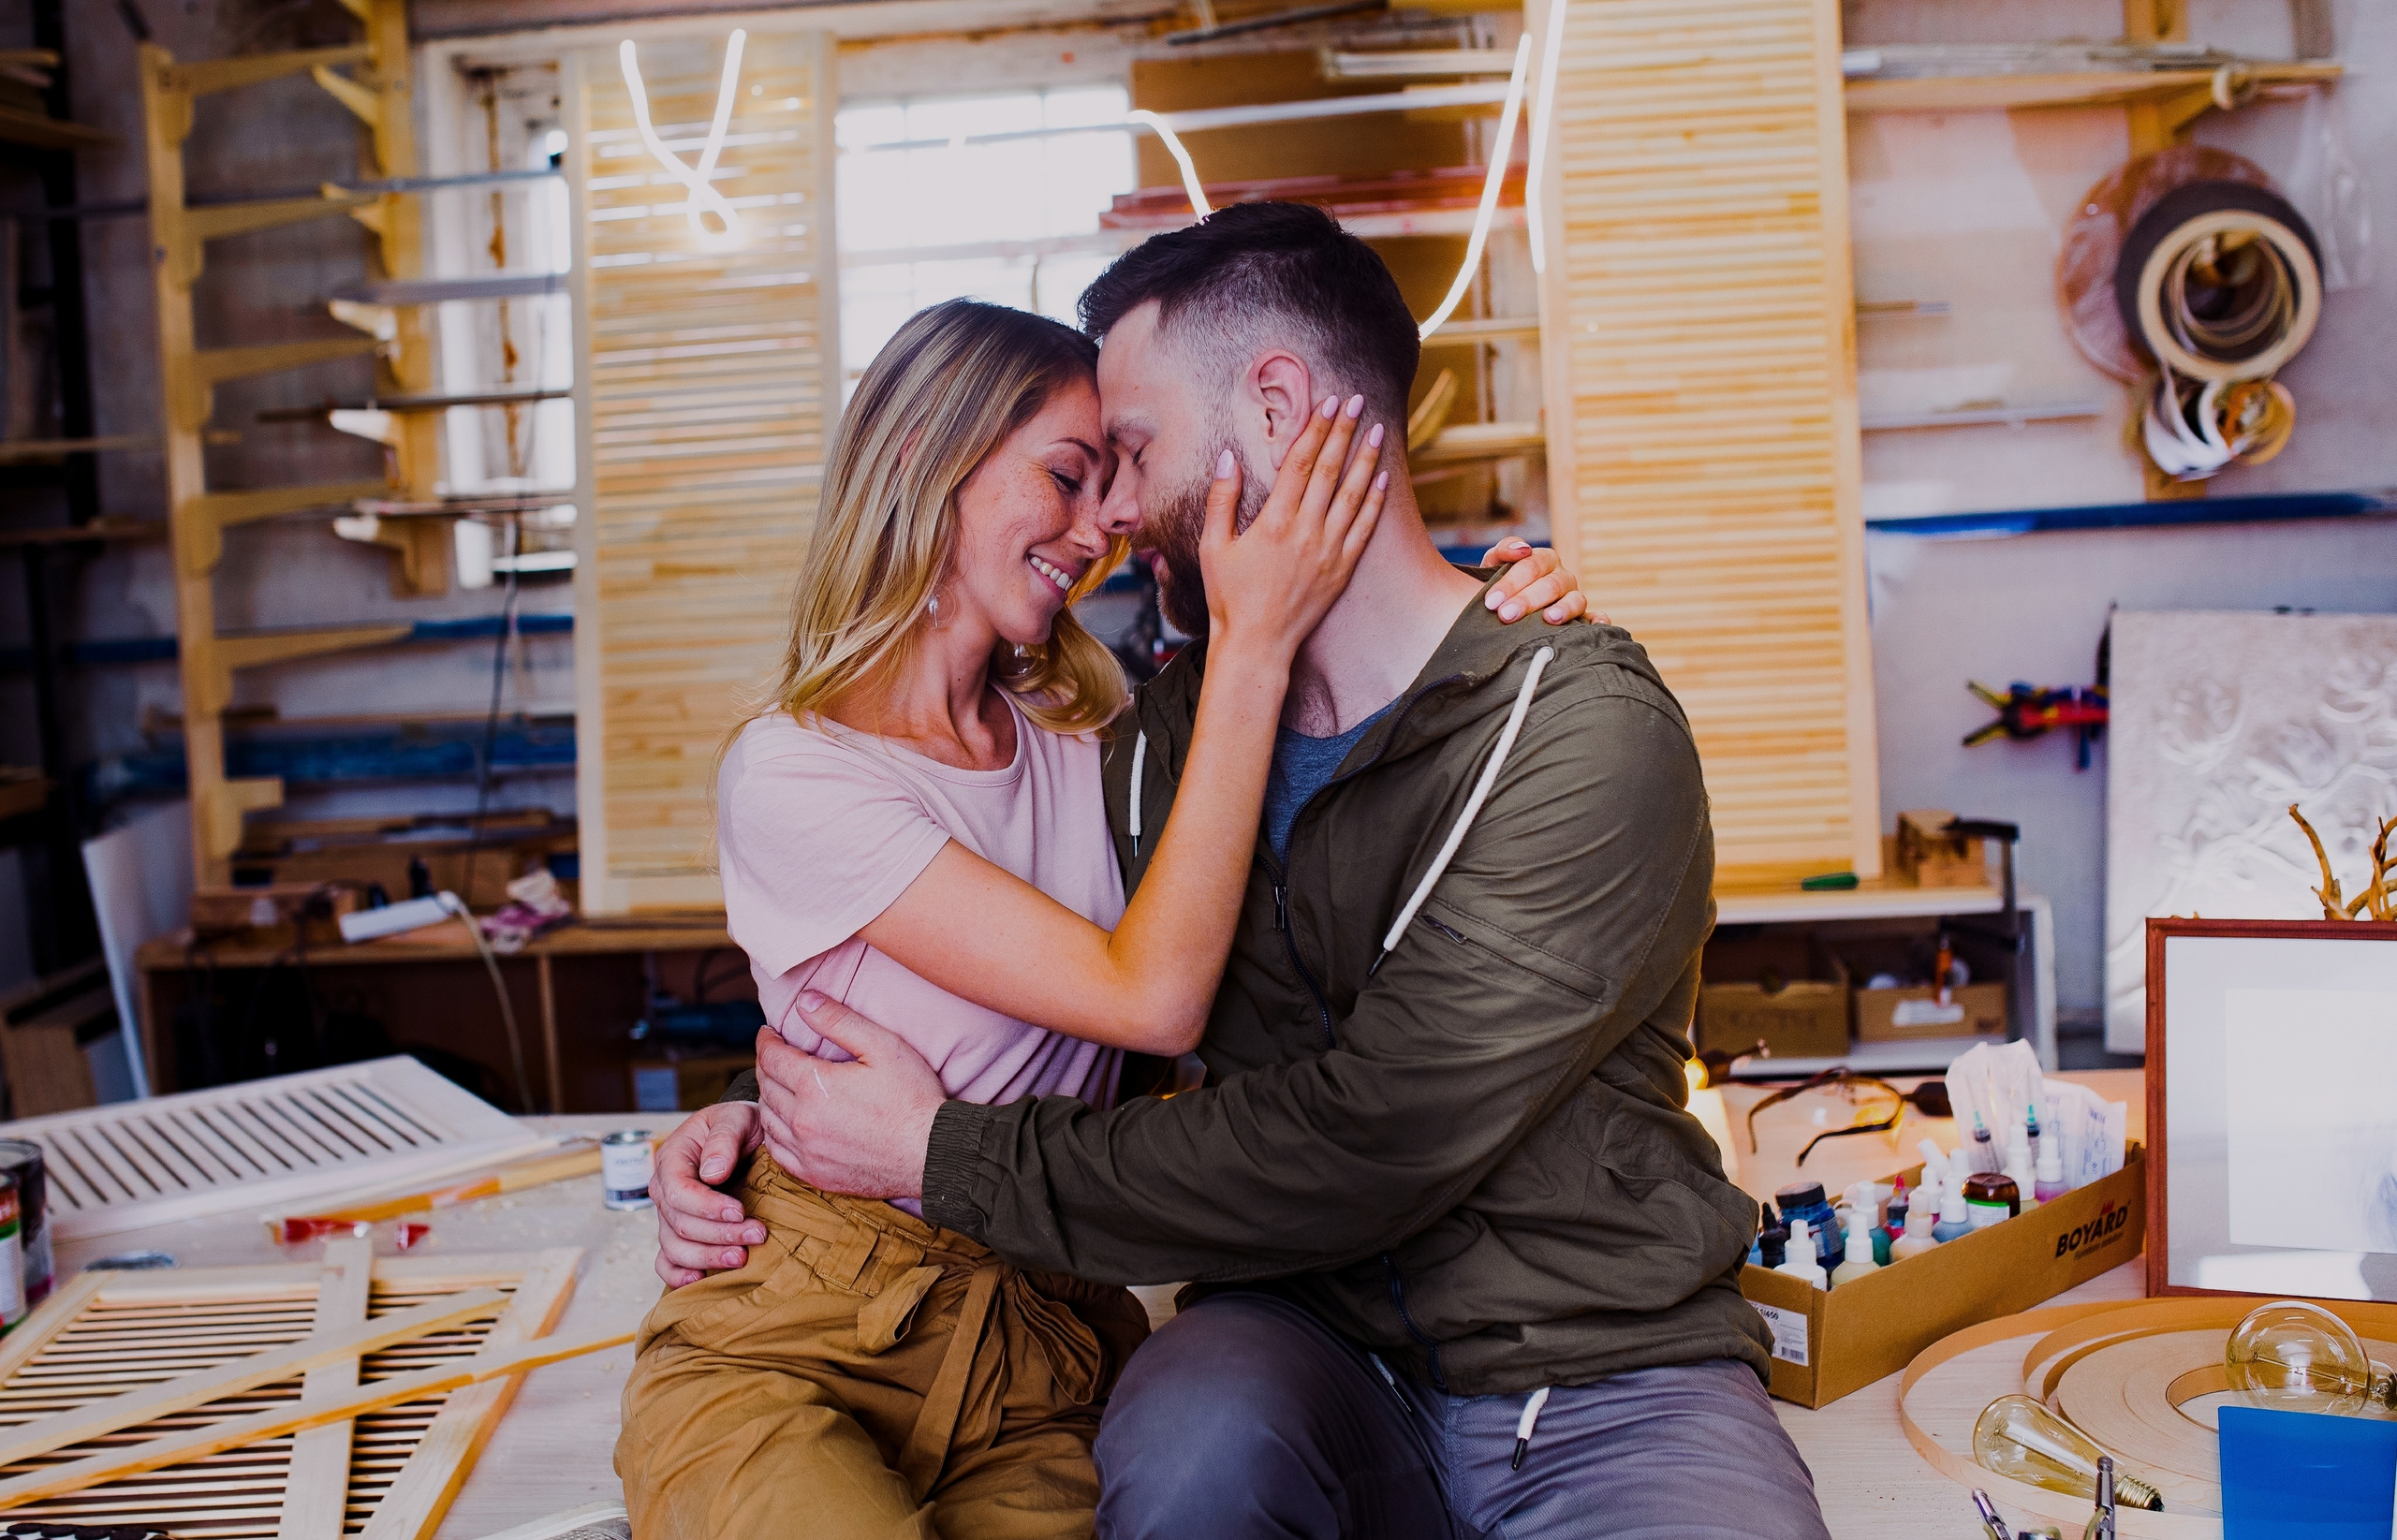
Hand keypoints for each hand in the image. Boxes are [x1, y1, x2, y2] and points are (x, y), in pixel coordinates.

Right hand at [651, 1101, 766, 1287]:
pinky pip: (667, 1262)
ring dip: (707, 1257)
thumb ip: (724, 1139)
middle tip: (757, 1235)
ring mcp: (669, 1215)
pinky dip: (678, 1275)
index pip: (678, 1191)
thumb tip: (712, 1173)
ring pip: (675, 1247)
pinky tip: (701, 1279)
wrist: (746, 1136)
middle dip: (719, 1235)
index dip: (707, 1206)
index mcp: (672, 1158)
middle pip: (680, 1224)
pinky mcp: (680, 1234)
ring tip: (742, 1258)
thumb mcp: (737, 1117)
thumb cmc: (740, 1125)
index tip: (740, 1212)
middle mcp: (665, 1190)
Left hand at [757, 999, 943, 1200]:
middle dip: (767, 1065)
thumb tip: (804, 1001)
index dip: (766, 1040)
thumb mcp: (882, 1046)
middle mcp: (803, 1121)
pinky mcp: (815, 1174)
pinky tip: (786, 1122)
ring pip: (767, 1119)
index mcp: (815, 1086)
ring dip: (769, 1097)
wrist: (931, 1153)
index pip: (772, 1058)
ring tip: (780, 1084)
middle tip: (776, 1055)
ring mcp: (807, 1151)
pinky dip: (774, 1132)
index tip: (769, 1032)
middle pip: (766, 1086)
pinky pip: (777, 1151)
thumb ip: (839, 1020)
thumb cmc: (913, 1097)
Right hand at [1202, 394, 1388, 662]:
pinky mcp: (1342, 569)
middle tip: (1358, 401)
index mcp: (1274, 521)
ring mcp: (1328, 550)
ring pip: (1353, 494)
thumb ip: (1222, 499)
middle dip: (1345, 431)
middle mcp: (1306, 531)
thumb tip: (1227, 456)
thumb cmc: (1229, 597)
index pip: (1300, 462)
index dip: (1316, 428)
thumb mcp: (1213, 546)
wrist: (1257, 644)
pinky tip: (1383, 480)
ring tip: (1377, 430)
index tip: (1329, 402)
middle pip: (1330, 469)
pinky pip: (1364, 528)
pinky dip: (1376, 502)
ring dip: (1366, 459)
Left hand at [1480, 538, 1599, 624]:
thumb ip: (1502, 552)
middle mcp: (1562, 576)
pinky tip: (1596, 626)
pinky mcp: (1584, 617)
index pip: (1530, 566)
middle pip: (1550, 585)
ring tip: (1549, 619)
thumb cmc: (1499, 589)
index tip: (1491, 602)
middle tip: (1505, 615)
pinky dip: (1598, 620)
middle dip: (1527, 600)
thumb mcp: (1493, 566)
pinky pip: (1596, 617)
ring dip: (1564, 609)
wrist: (1503, 611)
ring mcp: (1574, 597)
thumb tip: (1521, 548)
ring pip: (1575, 600)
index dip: (1511, 583)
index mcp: (1542, 560)